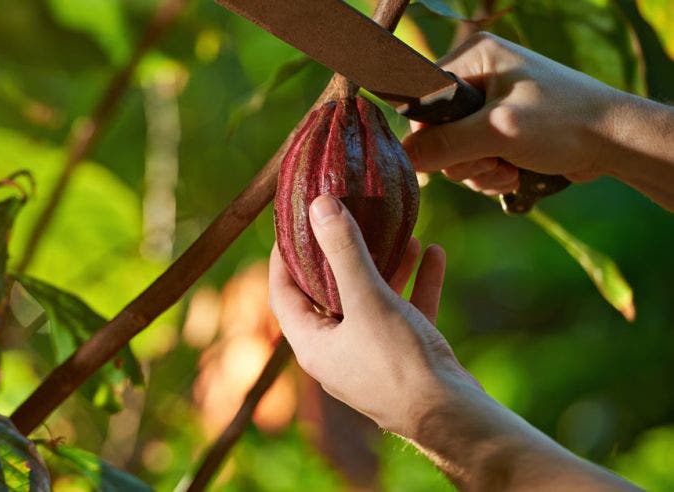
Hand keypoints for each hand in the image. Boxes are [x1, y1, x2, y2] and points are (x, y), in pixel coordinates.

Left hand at [269, 194, 476, 436]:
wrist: (453, 419)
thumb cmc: (400, 363)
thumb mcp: (368, 299)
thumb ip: (343, 251)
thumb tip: (318, 206)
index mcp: (313, 344)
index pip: (283, 292)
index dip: (283, 256)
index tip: (292, 222)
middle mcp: (337, 352)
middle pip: (329, 293)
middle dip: (342, 254)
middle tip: (347, 218)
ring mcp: (372, 356)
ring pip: (372, 301)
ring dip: (385, 266)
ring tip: (401, 232)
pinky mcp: (406, 358)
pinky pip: (405, 313)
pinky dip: (416, 284)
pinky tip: (433, 253)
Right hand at [402, 32, 627, 194]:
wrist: (616, 141)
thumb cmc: (564, 123)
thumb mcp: (499, 132)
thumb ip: (445, 144)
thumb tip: (403, 157)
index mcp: (474, 57)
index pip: (422, 101)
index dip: (429, 136)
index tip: (453, 155)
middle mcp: (478, 76)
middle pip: (436, 131)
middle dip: (462, 158)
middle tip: (493, 162)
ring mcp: (489, 105)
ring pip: (454, 151)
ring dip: (477, 170)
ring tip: (508, 170)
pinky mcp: (501, 130)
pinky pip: (473, 159)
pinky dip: (489, 173)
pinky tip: (513, 173)